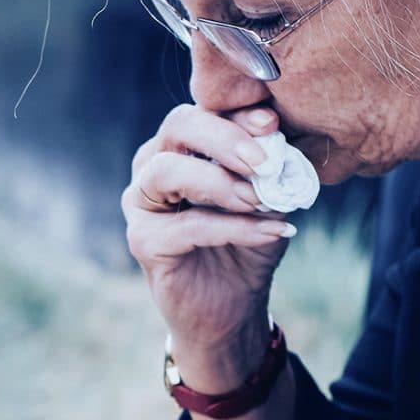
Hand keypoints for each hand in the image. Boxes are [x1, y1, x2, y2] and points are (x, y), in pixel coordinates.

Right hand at [125, 104, 294, 387]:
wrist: (232, 308)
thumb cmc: (248, 244)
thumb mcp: (270, 197)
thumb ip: (271, 166)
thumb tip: (278, 135)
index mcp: (184, 145)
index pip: (206, 111)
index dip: (237, 113)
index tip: (272, 124)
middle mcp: (155, 164)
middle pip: (178, 126)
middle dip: (224, 138)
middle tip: (262, 160)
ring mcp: (141, 202)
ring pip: (167, 171)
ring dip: (220, 182)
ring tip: (261, 200)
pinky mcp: (142, 240)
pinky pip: (186, 225)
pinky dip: (234, 227)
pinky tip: (272, 231)